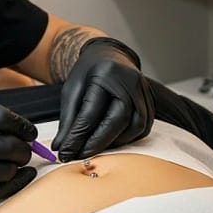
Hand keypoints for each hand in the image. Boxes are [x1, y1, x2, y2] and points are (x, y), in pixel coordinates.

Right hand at [0, 105, 36, 212]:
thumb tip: (7, 126)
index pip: (1, 117)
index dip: (21, 124)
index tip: (28, 130)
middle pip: (10, 144)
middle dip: (23, 149)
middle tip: (24, 150)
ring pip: (9, 169)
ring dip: (16, 168)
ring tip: (12, 166)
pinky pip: (3, 189)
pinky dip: (16, 184)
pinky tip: (21, 178)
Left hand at [52, 37, 153, 160]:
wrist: (108, 56)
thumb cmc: (89, 72)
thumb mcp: (72, 90)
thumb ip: (68, 121)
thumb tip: (62, 148)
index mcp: (107, 73)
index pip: (92, 111)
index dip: (78, 136)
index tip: (66, 152)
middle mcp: (130, 81)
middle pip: (120, 119)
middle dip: (99, 142)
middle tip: (81, 155)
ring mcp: (144, 91)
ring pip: (135, 126)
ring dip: (115, 142)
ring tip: (95, 148)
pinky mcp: (150, 101)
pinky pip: (143, 127)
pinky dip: (127, 138)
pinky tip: (112, 140)